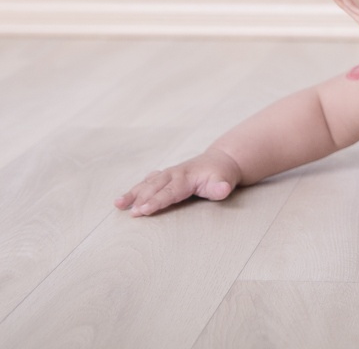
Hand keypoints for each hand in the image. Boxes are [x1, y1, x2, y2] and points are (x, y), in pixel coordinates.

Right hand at [114, 148, 242, 216]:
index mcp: (186, 177)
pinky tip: (122, 200)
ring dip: (133, 194)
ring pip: (147, 184)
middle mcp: (174, 174)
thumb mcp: (225, 180)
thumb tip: (223, 189)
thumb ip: (221, 187)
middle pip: (155, 187)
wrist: (220, 161)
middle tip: (131, 212)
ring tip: (118, 204)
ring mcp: (167, 174)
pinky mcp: (164, 177)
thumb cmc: (221, 174)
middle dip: (141, 199)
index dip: (157, 200)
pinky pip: (147, 182)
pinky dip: (135, 190)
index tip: (144, 209)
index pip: (170, 191)